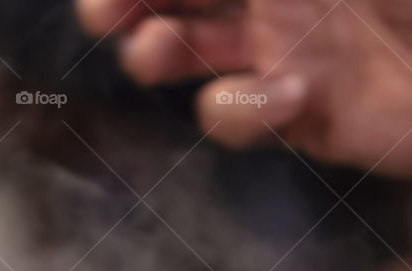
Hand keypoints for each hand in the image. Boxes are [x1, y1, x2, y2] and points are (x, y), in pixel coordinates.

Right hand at [77, 0, 411, 176]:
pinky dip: (249, 109)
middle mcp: (267, 7)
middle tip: (108, 15)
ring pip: (189, 66)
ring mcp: (280, 61)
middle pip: (168, 12)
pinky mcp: (304, 118)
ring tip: (165, 46)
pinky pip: (244, 118)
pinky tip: (290, 90)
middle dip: (127, 12)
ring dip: (163, 57)